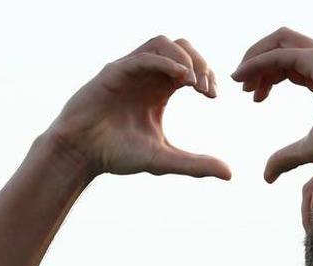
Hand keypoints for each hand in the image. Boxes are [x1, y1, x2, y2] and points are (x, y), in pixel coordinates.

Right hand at [46, 35, 230, 179]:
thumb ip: (196, 165)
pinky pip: (143, 56)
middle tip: (208, 89)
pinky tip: (180, 79)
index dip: (206, 75)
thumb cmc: (118, 154)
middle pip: (181, 48)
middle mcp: (147, 75)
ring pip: (163, 43)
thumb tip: (229, 174)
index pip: (190, 67)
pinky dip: (165, 62)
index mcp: (160, 90)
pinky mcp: (114, 72)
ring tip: (195, 83)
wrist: (82, 155)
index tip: (213, 96)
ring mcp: (130, 70)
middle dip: (200, 62)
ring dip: (185, 58)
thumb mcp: (165, 161)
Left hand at [231, 28, 312, 182]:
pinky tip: (244, 77)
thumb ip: (287, 157)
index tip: (254, 98)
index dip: (268, 76)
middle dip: (258, 62)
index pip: (289, 63)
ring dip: (255, 56)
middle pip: (281, 46)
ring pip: (278, 40)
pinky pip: (279, 53)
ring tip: (239, 79)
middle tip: (243, 88)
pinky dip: (258, 62)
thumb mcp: (310, 147)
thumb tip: (267, 177)